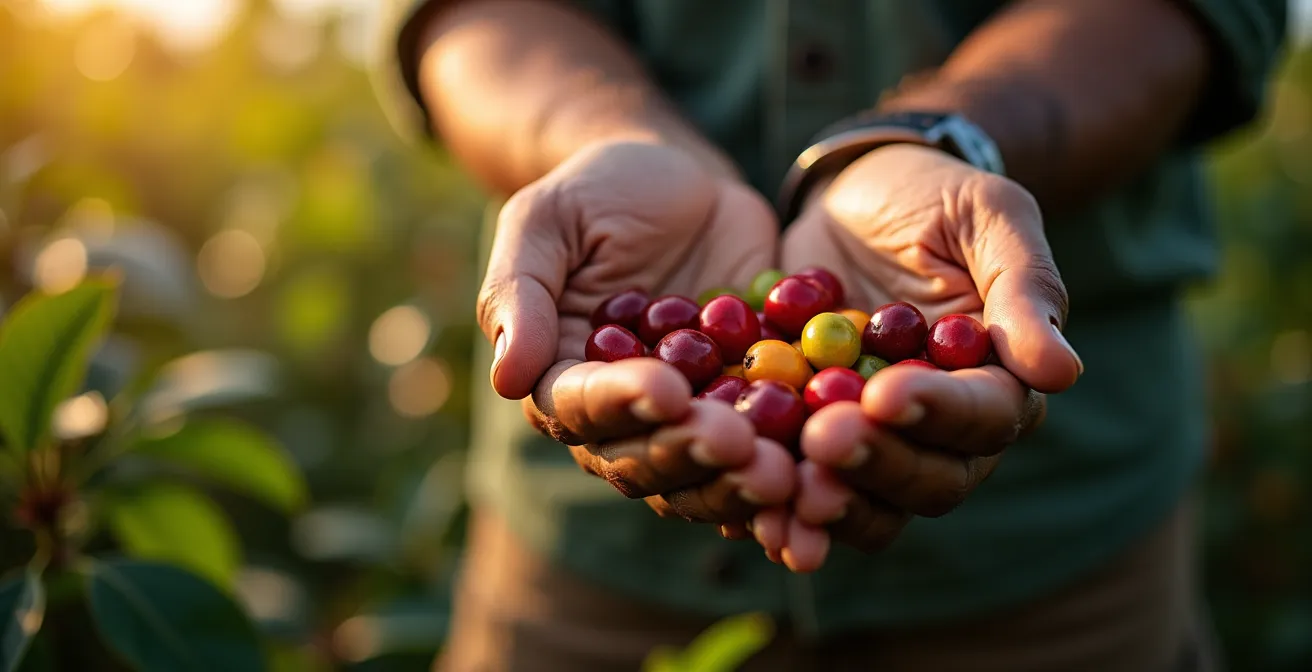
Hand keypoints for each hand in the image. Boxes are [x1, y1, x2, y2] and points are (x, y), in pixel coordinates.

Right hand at [477, 140, 794, 526]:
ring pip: (705, 474)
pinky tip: (820, 477)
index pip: (581, 407)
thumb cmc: (599, 193)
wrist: (683, 183)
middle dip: (690, 453)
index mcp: (562, 379)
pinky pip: (768, 451)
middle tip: (737, 442)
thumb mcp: (547, 221)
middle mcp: (623, 417)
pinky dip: (792, 471)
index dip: (622, 403)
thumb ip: (520, 292)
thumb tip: (506, 377)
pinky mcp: (748, 410)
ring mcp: (691, 420)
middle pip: (645, 459)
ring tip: (782, 469)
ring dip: (740, 481)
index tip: (666, 388)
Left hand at [764, 144, 1082, 570]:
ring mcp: (876, 443)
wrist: (848, 198)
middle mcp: (943, 432)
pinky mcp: (811, 440)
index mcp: (999, 383)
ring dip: (827, 502)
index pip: (984, 417)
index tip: (886, 395)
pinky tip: (734, 506)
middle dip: (876, 464)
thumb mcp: (984, 215)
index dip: (938, 413)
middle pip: (928, 480)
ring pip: (865, 500)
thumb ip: (1024, 287)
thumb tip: (1060, 372)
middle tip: (821, 441)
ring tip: (783, 486)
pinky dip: (773, 499)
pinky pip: (798, 483)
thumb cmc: (931, 197)